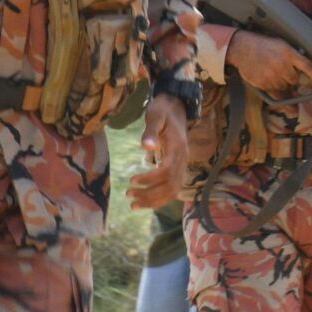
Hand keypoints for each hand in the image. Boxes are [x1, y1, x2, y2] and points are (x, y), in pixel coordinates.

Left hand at [129, 93, 188, 207]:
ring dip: (154, 200)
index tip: (131, 180)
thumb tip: (146, 147)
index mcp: (178, 149)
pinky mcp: (178, 168)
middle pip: (171, 186)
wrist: (176, 107)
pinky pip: (172, 188)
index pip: (167, 172)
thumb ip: (150, 131)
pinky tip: (145, 200)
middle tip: (128, 195)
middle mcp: (183, 160)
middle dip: (150, 194)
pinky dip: (159, 198)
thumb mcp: (155, 116)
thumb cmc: (163, 110)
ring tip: (133, 204)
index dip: (150, 179)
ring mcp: (182, 165)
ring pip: (173, 191)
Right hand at [227, 28, 311, 94]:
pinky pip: (274, 92)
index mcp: (289, 53)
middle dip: (290, 78)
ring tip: (271, 72)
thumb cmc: (262, 45)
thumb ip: (293, 56)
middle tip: (281, 70)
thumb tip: (304, 69)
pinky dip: (273, 88)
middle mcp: (282, 65)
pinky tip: (267, 78)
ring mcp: (273, 76)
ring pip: (284, 87)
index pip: (308, 67)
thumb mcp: (281, 44)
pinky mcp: (264, 83)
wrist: (242, 48)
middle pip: (294, 80)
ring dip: (281, 83)